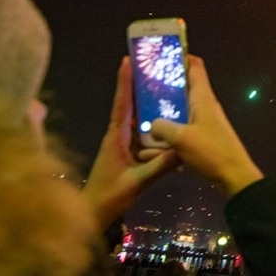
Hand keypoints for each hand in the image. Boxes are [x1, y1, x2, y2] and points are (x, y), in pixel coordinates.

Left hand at [81, 57, 179, 228]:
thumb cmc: (110, 197)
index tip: (127, 61)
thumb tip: (182, 150)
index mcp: (115, 138)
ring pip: (135, 118)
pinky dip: (149, 124)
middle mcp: (116, 136)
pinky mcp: (125, 153)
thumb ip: (159, 166)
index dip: (124, 82)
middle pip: (128, 105)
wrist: (93, 214)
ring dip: (145, 103)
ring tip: (161, 87)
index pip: (121, 104)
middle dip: (136, 85)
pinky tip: (163, 120)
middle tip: (149, 67)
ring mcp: (120, 144)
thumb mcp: (137, 182)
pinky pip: (139, 133)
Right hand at [150, 55, 262, 196]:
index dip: (179, 56)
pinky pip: (182, 127)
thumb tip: (152, 125)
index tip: (160, 55)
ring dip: (164, 112)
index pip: (194, 66)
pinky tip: (155, 140)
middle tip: (142, 87)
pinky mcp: (203, 137)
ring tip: (143, 114)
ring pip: (180, 109)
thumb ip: (162, 127)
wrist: (234, 177)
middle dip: (164, 86)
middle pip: (183, 87)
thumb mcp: (181, 139)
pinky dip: (169, 130)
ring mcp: (204, 121)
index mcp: (202, 98)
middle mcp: (204, 105)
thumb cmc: (211, 153)